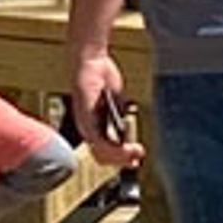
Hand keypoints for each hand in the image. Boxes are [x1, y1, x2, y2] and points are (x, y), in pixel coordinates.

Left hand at [69, 54, 137, 168]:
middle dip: (122, 161)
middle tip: (138, 158)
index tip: (136, 159)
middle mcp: (86, 129)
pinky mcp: (86, 120)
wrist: (93, 62)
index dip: (120, 159)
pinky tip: (128, 147)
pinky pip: (100, 143)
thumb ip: (120, 121)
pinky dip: (116, 149)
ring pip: (102, 154)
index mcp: (93, 127)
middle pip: (102, 158)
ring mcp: (85, 126)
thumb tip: (127, 140)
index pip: (103, 153)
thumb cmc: (102, 79)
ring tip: (136, 153)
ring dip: (121, 157)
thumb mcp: (116, 104)